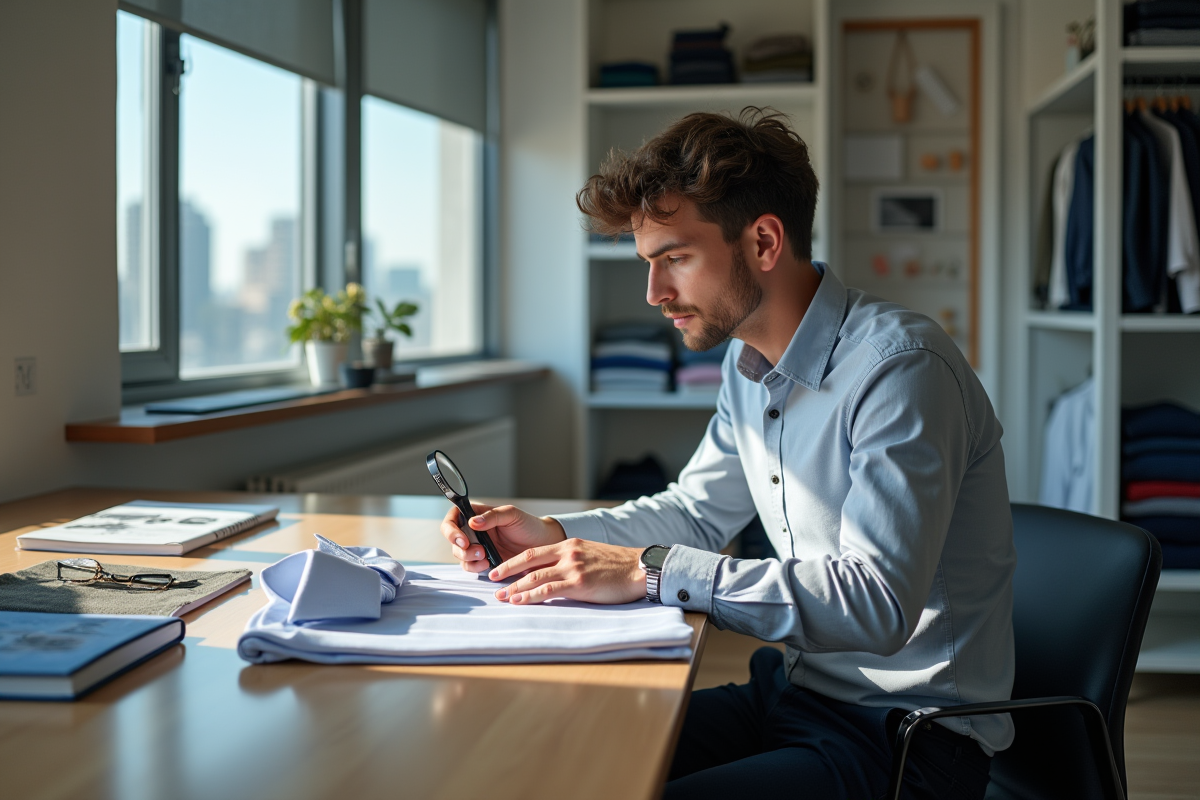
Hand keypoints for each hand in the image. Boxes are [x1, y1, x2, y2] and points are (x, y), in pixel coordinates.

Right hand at [440, 502, 566, 572]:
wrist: (541, 544)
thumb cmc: (527, 525)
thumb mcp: (512, 515)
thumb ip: (492, 516)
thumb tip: (472, 522)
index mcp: (476, 514)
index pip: (453, 518)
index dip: (451, 529)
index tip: (462, 540)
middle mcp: (473, 530)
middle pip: (453, 539)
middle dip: (461, 548)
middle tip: (479, 551)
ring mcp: (477, 546)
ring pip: (459, 554)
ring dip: (468, 558)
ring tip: (485, 558)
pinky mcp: (483, 560)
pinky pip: (470, 566)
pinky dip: (475, 567)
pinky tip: (487, 565)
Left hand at [488, 539, 646, 605]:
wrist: (639, 568)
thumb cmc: (616, 566)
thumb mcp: (588, 555)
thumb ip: (569, 561)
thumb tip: (551, 574)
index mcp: (568, 545)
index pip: (532, 552)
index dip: (512, 562)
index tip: (498, 570)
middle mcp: (567, 553)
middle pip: (527, 561)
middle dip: (507, 573)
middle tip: (492, 584)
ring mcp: (572, 568)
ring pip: (535, 577)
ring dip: (515, 588)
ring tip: (501, 597)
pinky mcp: (579, 583)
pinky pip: (549, 590)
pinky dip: (531, 596)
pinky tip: (520, 601)